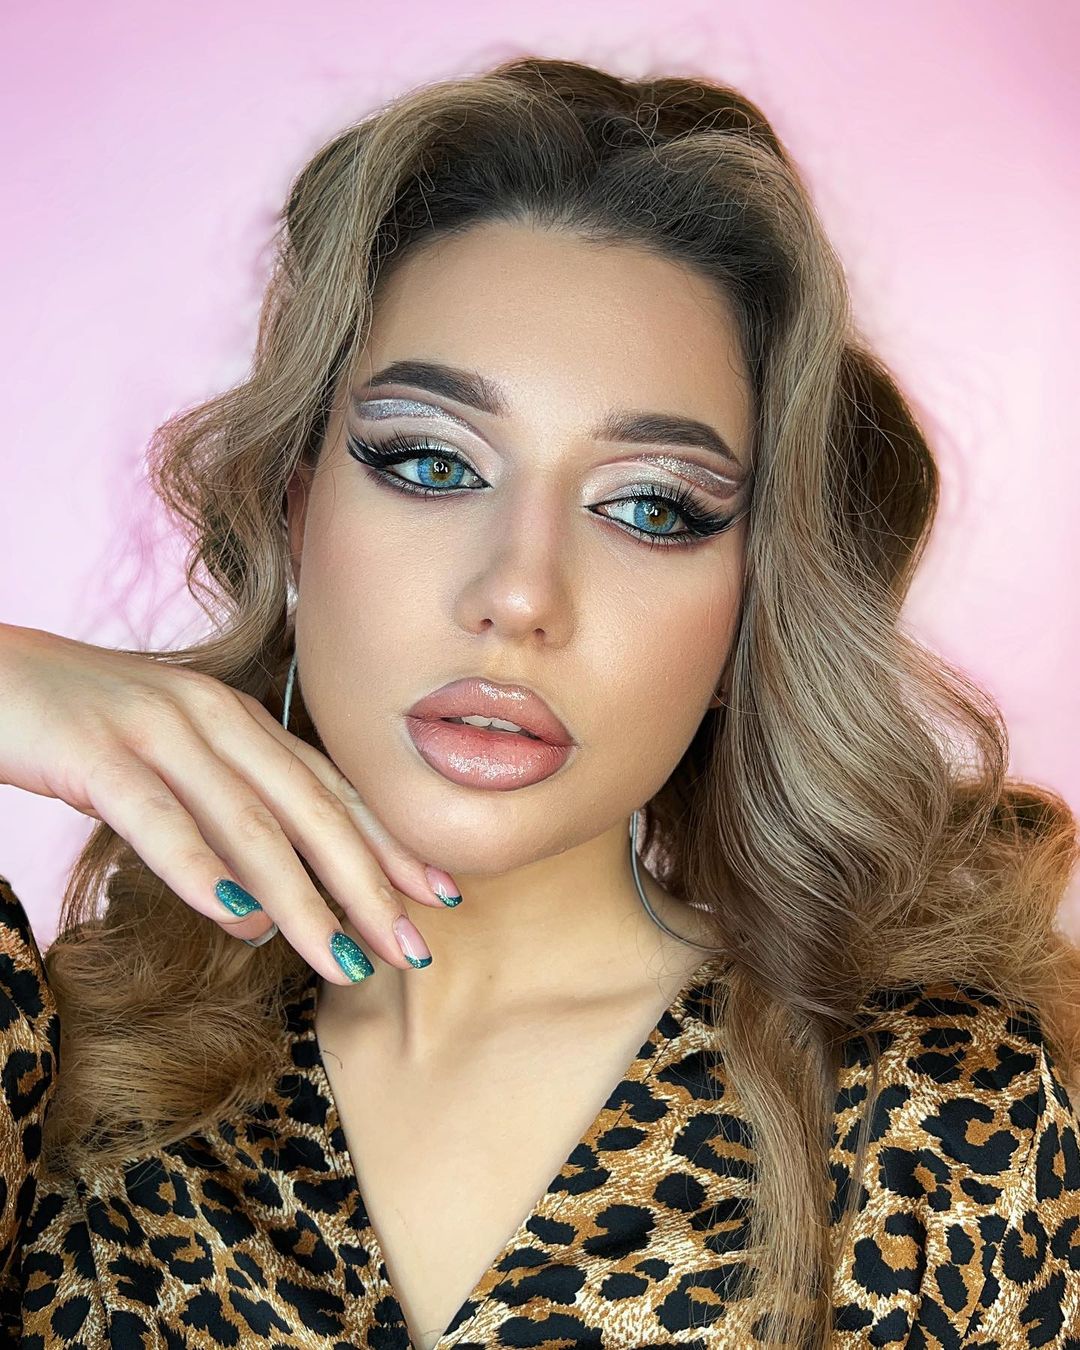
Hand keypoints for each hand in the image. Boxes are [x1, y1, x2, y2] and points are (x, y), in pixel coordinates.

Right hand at [0, 623, 457, 982]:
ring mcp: (158, 732)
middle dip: (370, 884)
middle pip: (310, 812)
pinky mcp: (96, 752)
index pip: (332, 790)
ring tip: (343, 957)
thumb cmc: (83, 727)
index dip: (389, 844)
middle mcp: (215, 719)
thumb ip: (223, 814)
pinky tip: (237, 915)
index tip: (441, 895)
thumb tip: (266, 904)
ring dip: (303, 898)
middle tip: (414, 946)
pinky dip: (202, 869)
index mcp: (239, 720)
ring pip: (249, 826)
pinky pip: (158, 819)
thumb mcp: (170, 761)